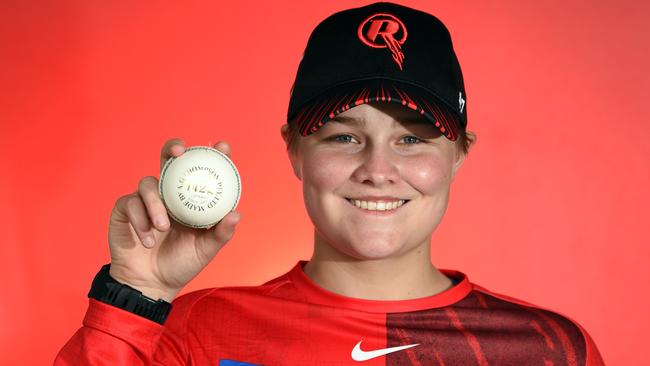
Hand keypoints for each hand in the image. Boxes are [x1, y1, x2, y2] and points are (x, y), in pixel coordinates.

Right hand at [106, 138, 241, 301]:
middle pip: (168, 159)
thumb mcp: (206, 249)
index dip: (212, 155)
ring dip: (156, 204)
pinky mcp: (125, 209)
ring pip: (148, 183)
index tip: (223, 147)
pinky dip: (141, 220)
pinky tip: (148, 239)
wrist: (151, 285)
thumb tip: (235, 214)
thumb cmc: (181, 263)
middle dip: (173, 148)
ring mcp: (145, 200)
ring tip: (163, 227)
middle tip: (181, 152)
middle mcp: (168, 193)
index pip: (201, 171)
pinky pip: (131, 203)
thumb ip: (221, 233)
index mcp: (189, 198)